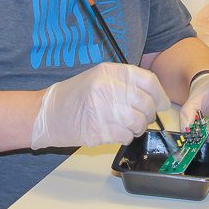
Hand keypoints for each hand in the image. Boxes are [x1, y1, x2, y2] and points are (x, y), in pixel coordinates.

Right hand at [31, 63, 170, 148]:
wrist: (46, 113)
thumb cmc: (74, 96)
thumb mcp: (97, 77)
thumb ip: (124, 82)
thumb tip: (155, 96)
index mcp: (108, 72)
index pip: (147, 80)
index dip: (160, 94)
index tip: (162, 103)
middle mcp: (106, 88)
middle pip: (146, 103)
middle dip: (149, 114)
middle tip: (143, 118)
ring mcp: (101, 109)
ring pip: (138, 122)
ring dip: (138, 128)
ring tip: (128, 126)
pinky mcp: (97, 130)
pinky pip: (126, 136)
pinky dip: (126, 137)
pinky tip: (116, 132)